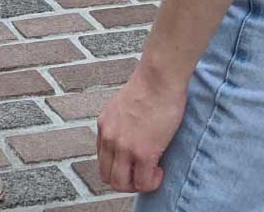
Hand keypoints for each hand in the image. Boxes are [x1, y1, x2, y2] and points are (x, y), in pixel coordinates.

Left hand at [96, 64, 187, 193]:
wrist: (159, 78)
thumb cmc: (150, 86)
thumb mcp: (124, 106)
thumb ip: (122, 123)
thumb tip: (134, 134)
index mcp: (104, 126)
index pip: (103, 160)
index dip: (119, 167)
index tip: (134, 164)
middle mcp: (109, 138)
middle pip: (108, 176)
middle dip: (126, 181)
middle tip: (143, 174)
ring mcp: (124, 147)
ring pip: (122, 184)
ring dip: (138, 184)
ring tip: (152, 174)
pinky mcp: (143, 152)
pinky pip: (144, 183)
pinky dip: (152, 182)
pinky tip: (160, 171)